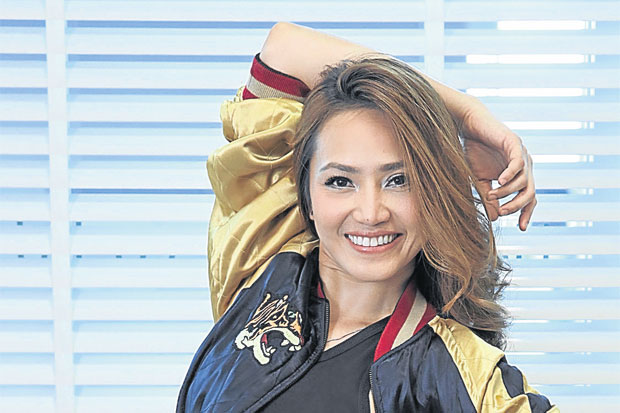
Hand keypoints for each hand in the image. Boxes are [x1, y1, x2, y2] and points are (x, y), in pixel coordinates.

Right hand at [460, 101, 535, 230]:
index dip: (526, 213)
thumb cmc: (475, 151)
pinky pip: (518, 164)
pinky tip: (499, 182)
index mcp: (519, 176)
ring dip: (508, 192)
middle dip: (518, 205)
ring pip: (524, 181)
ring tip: (492, 195)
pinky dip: (510, 175)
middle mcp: (525, 166)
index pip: (530, 198)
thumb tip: (495, 218)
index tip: (521, 227)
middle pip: (531, 193)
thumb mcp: (480, 180)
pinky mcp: (515, 144)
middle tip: (502, 211)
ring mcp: (522, 155)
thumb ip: (489, 198)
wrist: (469, 126)